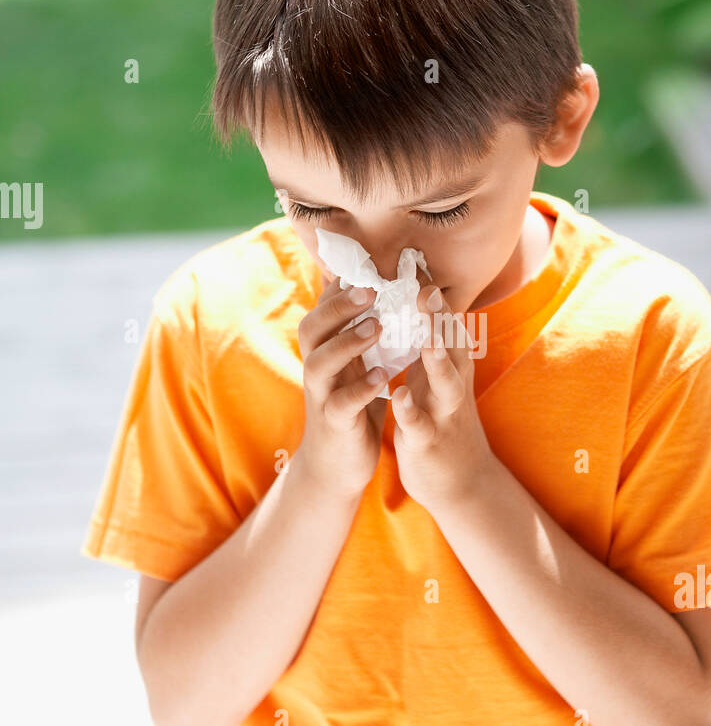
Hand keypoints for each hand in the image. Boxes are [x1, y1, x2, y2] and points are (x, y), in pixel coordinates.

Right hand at [295, 278, 387, 500]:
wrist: (337, 465)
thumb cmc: (353, 405)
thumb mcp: (355, 364)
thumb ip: (361, 329)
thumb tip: (377, 287)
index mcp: (325, 349)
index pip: (324, 307)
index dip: (341, 284)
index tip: (367, 261)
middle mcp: (317, 368)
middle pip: (313, 327)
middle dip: (339, 306)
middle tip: (371, 288)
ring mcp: (322, 396)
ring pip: (321, 362)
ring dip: (347, 342)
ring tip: (377, 327)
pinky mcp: (334, 423)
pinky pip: (342, 403)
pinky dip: (361, 389)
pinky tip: (383, 377)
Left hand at [390, 285, 494, 512]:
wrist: (461, 482)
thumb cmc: (442, 420)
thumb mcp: (439, 376)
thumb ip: (432, 339)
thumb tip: (421, 297)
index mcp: (450, 366)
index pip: (445, 323)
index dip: (432, 295)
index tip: (416, 261)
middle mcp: (452, 383)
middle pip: (452, 345)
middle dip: (440, 318)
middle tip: (427, 286)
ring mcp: (444, 412)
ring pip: (445, 382)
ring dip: (437, 359)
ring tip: (428, 336)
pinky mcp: (429, 440)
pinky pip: (421, 424)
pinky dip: (411, 410)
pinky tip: (398, 395)